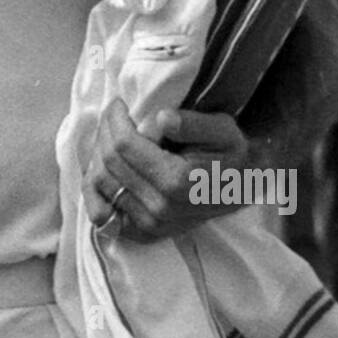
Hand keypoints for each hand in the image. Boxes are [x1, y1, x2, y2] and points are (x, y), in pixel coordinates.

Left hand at [88, 97, 248, 241]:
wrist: (242, 189)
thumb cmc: (231, 154)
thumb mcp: (223, 130)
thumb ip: (192, 123)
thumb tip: (161, 119)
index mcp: (178, 181)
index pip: (124, 145)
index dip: (115, 119)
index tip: (120, 104)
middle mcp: (160, 207)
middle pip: (110, 162)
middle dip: (105, 131)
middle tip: (113, 115)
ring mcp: (149, 224)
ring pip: (100, 183)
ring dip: (98, 153)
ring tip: (110, 135)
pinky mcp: (142, 233)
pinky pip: (102, 212)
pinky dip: (94, 187)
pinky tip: (104, 165)